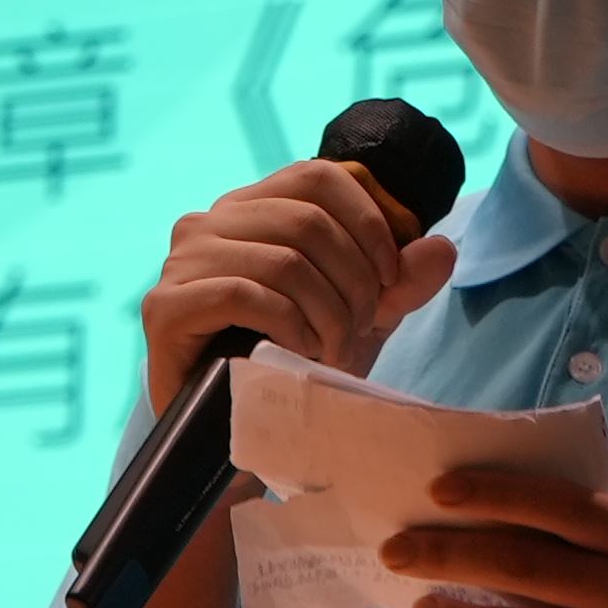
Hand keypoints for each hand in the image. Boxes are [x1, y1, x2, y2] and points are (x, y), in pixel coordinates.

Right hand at [139, 158, 460, 412]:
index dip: (370, 221)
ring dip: (328, 311)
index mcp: (253, 206)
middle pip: (308, 220)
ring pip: (284, 259)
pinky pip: (244, 293)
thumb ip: (402, 282)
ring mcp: (182, 261)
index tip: (392, 278)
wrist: (236, 432)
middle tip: (363, 328)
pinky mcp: (165, 306)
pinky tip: (301, 352)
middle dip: (355, 279)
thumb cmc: (296, 364)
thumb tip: (442, 248)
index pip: (319, 175)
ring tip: (336, 349)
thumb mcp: (363, 317)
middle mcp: (210, 221)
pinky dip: (289, 325)